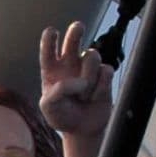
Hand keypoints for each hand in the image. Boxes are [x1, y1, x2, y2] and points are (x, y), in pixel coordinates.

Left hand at [39, 20, 112, 138]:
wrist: (82, 129)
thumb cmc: (62, 116)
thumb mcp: (49, 107)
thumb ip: (57, 92)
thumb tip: (79, 81)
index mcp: (52, 70)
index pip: (49, 50)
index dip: (50, 39)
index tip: (51, 32)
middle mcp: (70, 64)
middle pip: (73, 40)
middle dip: (75, 32)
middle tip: (78, 27)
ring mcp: (88, 69)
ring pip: (92, 55)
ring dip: (89, 76)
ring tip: (83, 96)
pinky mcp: (104, 76)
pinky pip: (106, 71)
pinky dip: (101, 87)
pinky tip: (95, 98)